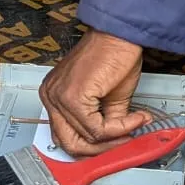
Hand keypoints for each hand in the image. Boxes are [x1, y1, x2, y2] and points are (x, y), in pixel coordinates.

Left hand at [40, 29, 146, 156]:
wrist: (121, 34)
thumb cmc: (113, 56)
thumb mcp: (108, 100)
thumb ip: (105, 125)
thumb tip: (114, 144)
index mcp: (53, 96)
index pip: (66, 136)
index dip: (95, 146)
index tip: (117, 142)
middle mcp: (50, 96)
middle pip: (69, 144)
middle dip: (101, 150)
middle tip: (124, 140)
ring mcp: (58, 97)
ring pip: (84, 140)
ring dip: (115, 137)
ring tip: (134, 124)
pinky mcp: (72, 97)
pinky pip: (96, 130)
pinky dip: (120, 128)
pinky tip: (134, 117)